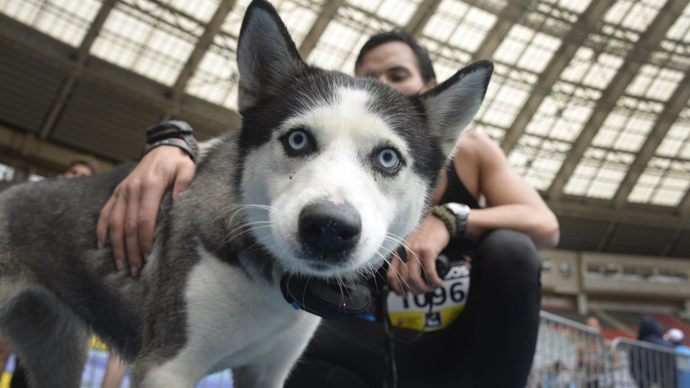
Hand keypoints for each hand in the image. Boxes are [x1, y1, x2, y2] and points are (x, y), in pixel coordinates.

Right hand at [97, 143, 195, 275]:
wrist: (163, 149)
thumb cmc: (178, 163)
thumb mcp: (187, 169)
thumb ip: (184, 183)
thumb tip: (177, 200)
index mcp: (149, 186)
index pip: (144, 219)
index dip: (144, 239)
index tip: (148, 256)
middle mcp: (131, 189)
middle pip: (127, 225)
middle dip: (131, 249)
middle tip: (135, 270)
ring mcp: (122, 191)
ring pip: (114, 222)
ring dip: (116, 245)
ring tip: (120, 265)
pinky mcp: (117, 192)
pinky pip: (105, 213)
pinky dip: (101, 230)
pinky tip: (101, 245)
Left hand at [387, 214, 449, 294]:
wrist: (438, 221)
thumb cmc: (426, 236)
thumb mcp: (411, 246)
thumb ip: (407, 260)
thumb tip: (408, 280)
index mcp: (399, 252)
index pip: (391, 275)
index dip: (397, 288)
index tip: (404, 294)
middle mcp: (405, 252)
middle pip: (404, 280)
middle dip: (415, 291)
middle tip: (423, 291)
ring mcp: (416, 251)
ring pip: (414, 278)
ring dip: (424, 288)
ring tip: (431, 288)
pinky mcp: (428, 250)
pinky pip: (429, 272)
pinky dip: (434, 281)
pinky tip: (438, 282)